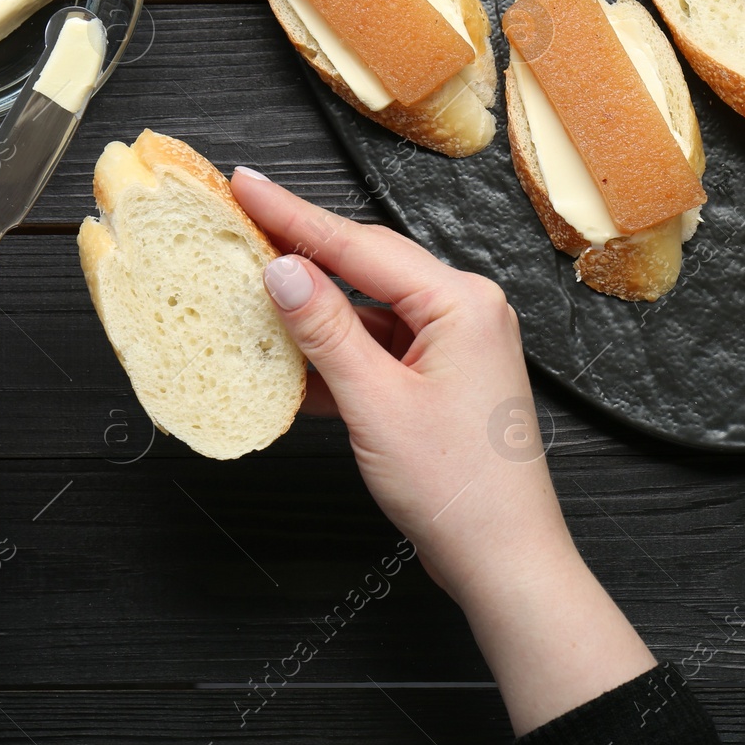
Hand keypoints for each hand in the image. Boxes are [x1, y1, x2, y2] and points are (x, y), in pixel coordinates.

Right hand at [230, 169, 654, 735]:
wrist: (503, 558)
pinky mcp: (441, 375)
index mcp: (461, 302)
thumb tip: (282, 270)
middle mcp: (465, 309)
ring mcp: (455, 342)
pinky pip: (379, 345)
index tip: (246, 185)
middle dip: (301, 254)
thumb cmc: (459, 490)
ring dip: (314, 311)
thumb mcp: (375, 404)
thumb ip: (325, 330)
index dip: (293, 215)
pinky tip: (291, 359)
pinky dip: (336, 352)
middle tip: (241, 225)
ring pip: (368, 308)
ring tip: (252, 293)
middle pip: (365, 265)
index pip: (360, 245)